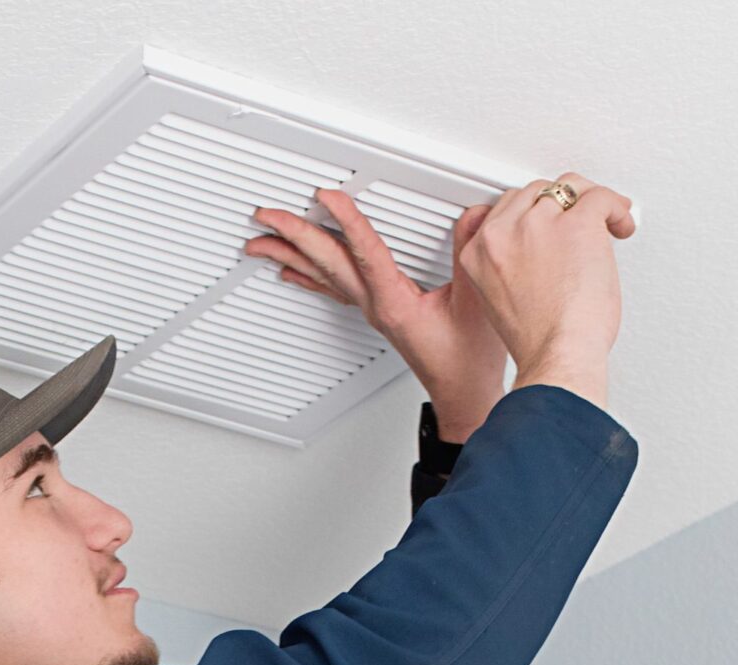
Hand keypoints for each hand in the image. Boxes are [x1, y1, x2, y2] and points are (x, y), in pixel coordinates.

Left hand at [242, 188, 507, 439]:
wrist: (462, 393)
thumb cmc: (467, 359)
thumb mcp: (476, 303)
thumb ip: (469, 255)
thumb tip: (473, 217)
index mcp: (395, 302)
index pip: (364, 252)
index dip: (345, 220)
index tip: (327, 197)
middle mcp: (376, 306)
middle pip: (326, 262)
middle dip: (294, 234)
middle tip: (267, 214)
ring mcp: (372, 311)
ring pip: (321, 276)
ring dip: (289, 254)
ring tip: (261, 239)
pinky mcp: (377, 316)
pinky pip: (331, 290)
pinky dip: (307, 276)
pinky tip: (290, 271)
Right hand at [455, 171, 634, 406]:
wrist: (557, 356)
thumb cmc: (536, 341)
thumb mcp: (499, 301)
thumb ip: (508, 267)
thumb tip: (542, 250)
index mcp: (479, 253)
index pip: (503, 209)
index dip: (532, 213)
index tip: (549, 222)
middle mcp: (502, 233)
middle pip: (533, 192)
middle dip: (561, 204)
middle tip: (581, 221)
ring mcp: (538, 225)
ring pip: (567, 187)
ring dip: (590, 202)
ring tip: (607, 222)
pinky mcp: (576, 224)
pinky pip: (600, 198)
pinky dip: (616, 209)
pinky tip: (620, 226)